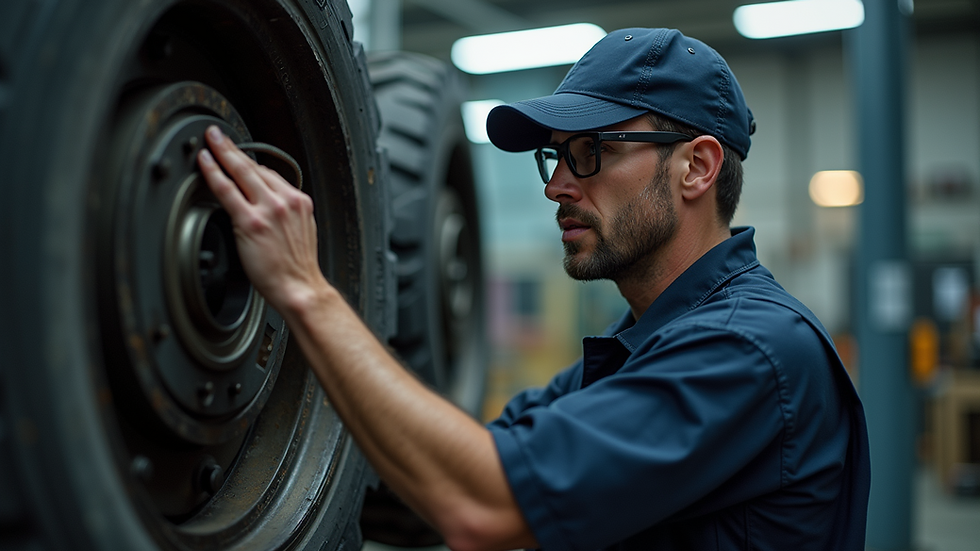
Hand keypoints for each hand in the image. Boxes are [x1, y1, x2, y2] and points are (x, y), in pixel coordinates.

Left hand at [196, 125, 328, 313]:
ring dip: (223, 153)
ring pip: (241, 172)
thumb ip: (285, 214)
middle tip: (217, 135)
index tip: (238, 154)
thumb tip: (264, 205)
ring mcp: (269, 209)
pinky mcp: (251, 221)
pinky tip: (205, 163)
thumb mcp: (300, 232)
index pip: (270, 174)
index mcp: (299, 202)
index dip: (249, 162)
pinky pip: (228, 190)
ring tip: (209, 142)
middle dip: (233, 147)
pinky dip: (214, 172)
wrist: (300, 288)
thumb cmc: (297, 268)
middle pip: (254, 166)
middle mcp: (285, 201)